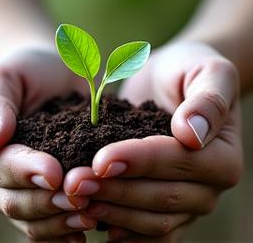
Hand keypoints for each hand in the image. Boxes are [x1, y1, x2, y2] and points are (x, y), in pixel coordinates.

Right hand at [0, 45, 95, 241]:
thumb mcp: (5, 76)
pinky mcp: (50, 191)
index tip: (53, 173)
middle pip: (15, 201)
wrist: (53, 75)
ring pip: (33, 220)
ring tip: (88, 217)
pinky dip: (66, 230)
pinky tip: (85, 232)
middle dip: (46, 203)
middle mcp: (3, 175)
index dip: (25, 173)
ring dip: (60, 222)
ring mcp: (27, 187)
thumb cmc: (28, 71)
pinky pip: (51, 222)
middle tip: (79, 198)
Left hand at [62, 41, 242, 240]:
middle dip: (117, 191)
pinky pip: (149, 231)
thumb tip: (192, 134)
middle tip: (75, 183)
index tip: (102, 159)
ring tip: (77, 198)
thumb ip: (208, 101)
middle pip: (163, 198)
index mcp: (223, 156)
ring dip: (113, 211)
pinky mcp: (168, 207)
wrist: (174, 81)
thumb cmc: (190, 71)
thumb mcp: (209, 73)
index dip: (140, 162)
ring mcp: (188, 202)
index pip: (180, 162)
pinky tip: (95, 219)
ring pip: (153, 221)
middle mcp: (209, 186)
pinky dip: (123, 229)